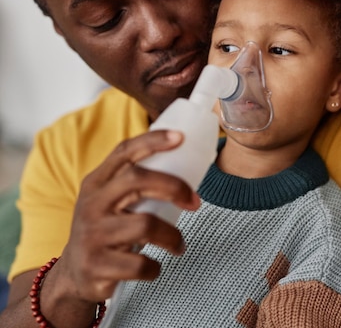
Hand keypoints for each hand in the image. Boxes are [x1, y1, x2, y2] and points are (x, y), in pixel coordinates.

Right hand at [54, 130, 200, 302]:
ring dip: (172, 237)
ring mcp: (92, 234)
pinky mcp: (97, 265)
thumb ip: (136, 183)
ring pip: (145, 224)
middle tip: (195, 203)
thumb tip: (188, 168)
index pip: (124, 152)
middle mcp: (92, 204)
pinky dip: (155, 268)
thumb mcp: (111, 201)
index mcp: (97, 182)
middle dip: (174, 187)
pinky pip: (140, 264)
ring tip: (178, 245)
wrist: (74, 274)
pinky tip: (154, 267)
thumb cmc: (106, 229)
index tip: (180, 137)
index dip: (152, 141)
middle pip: (137, 180)